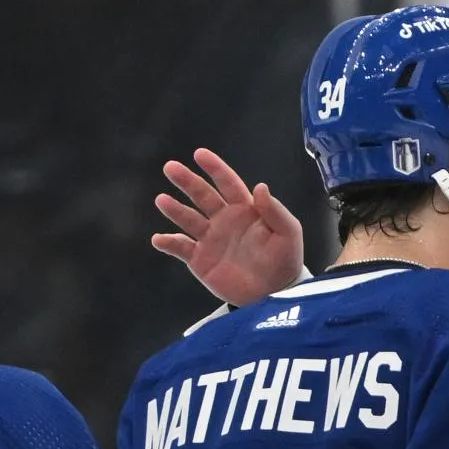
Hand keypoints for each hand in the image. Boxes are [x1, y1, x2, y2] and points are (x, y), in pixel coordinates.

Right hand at [153, 148, 305, 305]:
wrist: (273, 294)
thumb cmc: (285, 261)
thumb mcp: (288, 234)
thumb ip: (275, 211)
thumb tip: (260, 186)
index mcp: (245, 210)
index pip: (227, 184)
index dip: (215, 168)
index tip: (200, 154)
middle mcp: (224, 221)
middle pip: (202, 196)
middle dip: (187, 181)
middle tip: (171, 168)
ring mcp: (210, 239)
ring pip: (188, 219)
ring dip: (174, 209)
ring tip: (162, 200)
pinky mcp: (200, 260)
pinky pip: (180, 248)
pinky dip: (168, 243)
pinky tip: (160, 239)